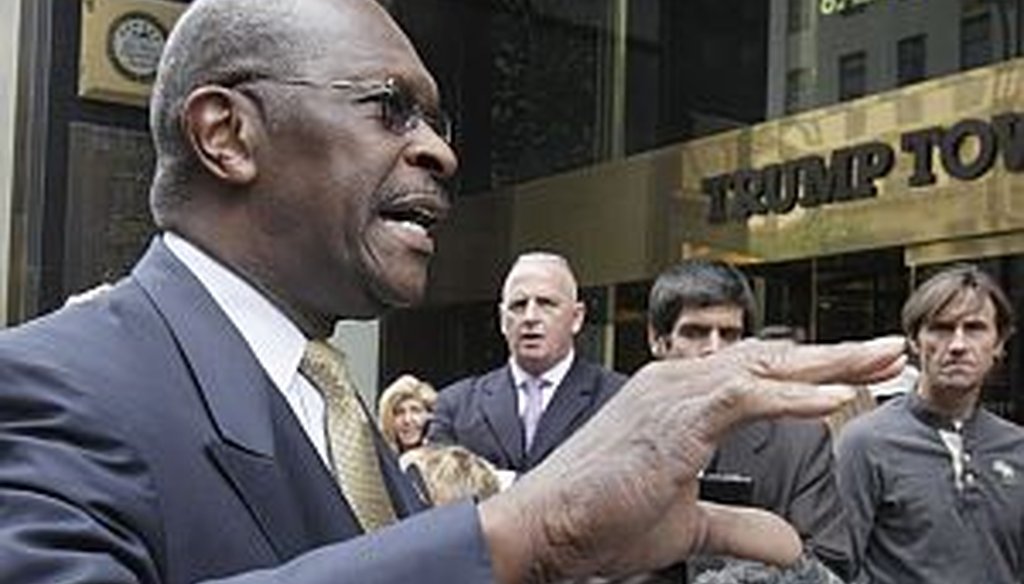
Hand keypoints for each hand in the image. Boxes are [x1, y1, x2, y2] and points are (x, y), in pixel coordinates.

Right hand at [479, 336, 905, 582]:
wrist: (546, 525)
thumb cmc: (601, 518)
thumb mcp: (688, 522)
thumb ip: (741, 523)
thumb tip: (789, 540)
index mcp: (678, 396)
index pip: (757, 374)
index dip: (813, 372)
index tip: (860, 374)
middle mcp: (677, 383)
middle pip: (771, 359)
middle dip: (836, 355)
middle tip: (891, 350)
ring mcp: (673, 394)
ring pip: (765, 367)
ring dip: (828, 365)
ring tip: (880, 362)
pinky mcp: (673, 418)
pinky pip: (743, 398)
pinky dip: (793, 397)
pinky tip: (835, 398)